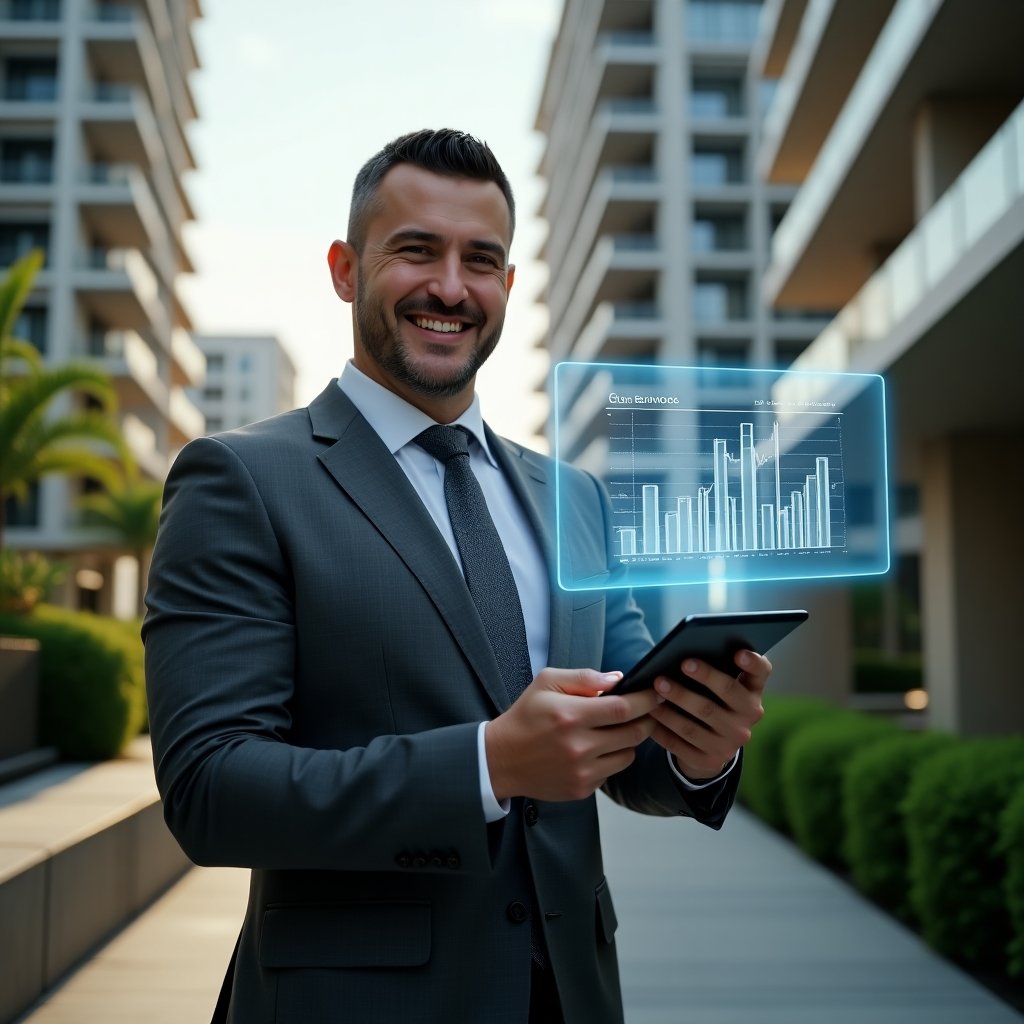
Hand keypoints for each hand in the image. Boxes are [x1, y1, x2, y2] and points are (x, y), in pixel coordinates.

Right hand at [485, 668, 661, 801]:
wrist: (502, 759)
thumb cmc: (526, 716)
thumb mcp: (547, 683)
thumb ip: (584, 678)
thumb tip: (618, 679)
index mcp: (571, 715)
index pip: (623, 708)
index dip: (645, 700)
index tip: (655, 692)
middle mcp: (579, 746)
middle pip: (634, 733)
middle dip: (646, 719)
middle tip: (647, 710)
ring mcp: (582, 771)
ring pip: (628, 755)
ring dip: (629, 740)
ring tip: (615, 729)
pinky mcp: (582, 789)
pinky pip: (612, 772)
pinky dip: (611, 758)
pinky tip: (596, 749)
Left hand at [647, 651, 769, 780]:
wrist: (713, 748)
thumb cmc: (713, 703)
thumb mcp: (722, 689)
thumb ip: (717, 669)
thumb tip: (687, 650)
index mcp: (751, 694)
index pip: (760, 674)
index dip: (752, 663)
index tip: (739, 652)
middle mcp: (747, 719)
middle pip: (727, 694)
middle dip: (704, 676)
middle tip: (682, 663)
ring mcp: (729, 743)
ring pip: (697, 722)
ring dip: (673, 705)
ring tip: (654, 689)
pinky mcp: (709, 760)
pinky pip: (680, 744)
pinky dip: (662, 730)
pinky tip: (648, 717)